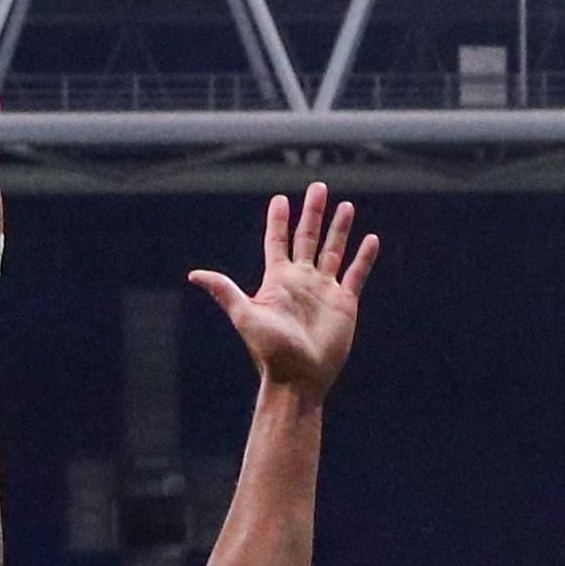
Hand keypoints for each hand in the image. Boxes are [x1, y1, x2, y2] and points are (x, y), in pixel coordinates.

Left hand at [189, 183, 375, 396]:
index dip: (278, 221)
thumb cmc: (270, 351)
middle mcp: (301, 281)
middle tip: (318, 187)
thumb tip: (194, 275)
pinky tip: (371, 239)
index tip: (280, 199)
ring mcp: (324, 290)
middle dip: (313, 212)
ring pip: (333, 250)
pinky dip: (364, 257)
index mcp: (277, 280)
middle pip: (308, 238)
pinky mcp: (344, 302)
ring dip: (339, 229)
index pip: (277, 242)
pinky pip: (356, 274)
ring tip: (345, 206)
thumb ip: (225, 291)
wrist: (298, 378)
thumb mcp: (245, 316)